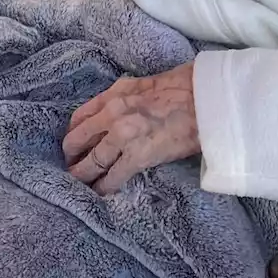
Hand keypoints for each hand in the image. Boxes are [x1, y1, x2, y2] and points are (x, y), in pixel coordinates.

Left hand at [62, 61, 198, 194]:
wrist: (207, 98)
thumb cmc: (184, 88)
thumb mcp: (143, 85)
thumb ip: (125, 97)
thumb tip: (119, 111)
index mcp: (114, 94)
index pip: (80, 116)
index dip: (73, 133)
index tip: (73, 144)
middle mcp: (112, 112)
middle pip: (79, 139)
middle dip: (71, 155)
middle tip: (70, 166)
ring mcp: (124, 135)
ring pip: (92, 160)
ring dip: (83, 174)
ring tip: (78, 183)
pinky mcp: (139, 155)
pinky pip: (114, 175)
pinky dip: (104, 187)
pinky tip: (99, 193)